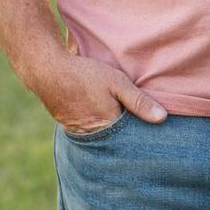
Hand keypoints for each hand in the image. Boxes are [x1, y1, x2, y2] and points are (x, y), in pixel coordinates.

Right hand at [33, 51, 167, 133]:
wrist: (47, 70)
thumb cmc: (84, 74)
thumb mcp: (117, 83)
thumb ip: (139, 101)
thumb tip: (162, 118)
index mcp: (107, 127)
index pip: (130, 138)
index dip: (140, 132)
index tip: (151, 130)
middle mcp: (92, 135)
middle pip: (116, 140)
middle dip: (126, 134)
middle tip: (136, 125)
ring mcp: (78, 131)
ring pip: (101, 135)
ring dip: (110, 129)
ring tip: (118, 119)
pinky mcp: (68, 125)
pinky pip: (88, 131)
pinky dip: (96, 125)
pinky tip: (99, 114)